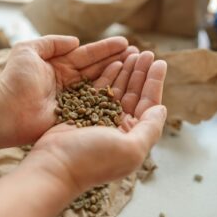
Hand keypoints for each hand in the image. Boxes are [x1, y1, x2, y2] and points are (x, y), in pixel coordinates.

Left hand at [0, 35, 137, 144]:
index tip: (125, 42)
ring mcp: (74, 98)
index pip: (88, 54)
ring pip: (100, 84)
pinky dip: (111, 95)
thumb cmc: (14, 80)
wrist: (5, 111)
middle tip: (139, 54)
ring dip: (119, 75)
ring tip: (137, 66)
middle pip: (98, 68)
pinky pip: (96, 102)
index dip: (106, 48)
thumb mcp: (28, 51)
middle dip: (118, 60)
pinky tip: (126, 87)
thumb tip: (75, 41)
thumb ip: (51, 42)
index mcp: (59, 65)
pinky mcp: (76, 114)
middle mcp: (69, 81)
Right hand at [21, 52, 166, 193]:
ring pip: (118, 90)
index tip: (160, 62)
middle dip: (141, 73)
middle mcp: (119, 127)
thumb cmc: (92, 159)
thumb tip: (162, 109)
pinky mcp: (84, 111)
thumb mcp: (131, 149)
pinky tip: (114, 62)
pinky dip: (108, 76)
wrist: (54, 164)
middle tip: (146, 53)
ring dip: (126, 71)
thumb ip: (150, 129)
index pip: (149, 104)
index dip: (155, 83)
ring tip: (133, 52)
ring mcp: (101, 118)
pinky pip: (100, 90)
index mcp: (133, 137)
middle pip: (135, 94)